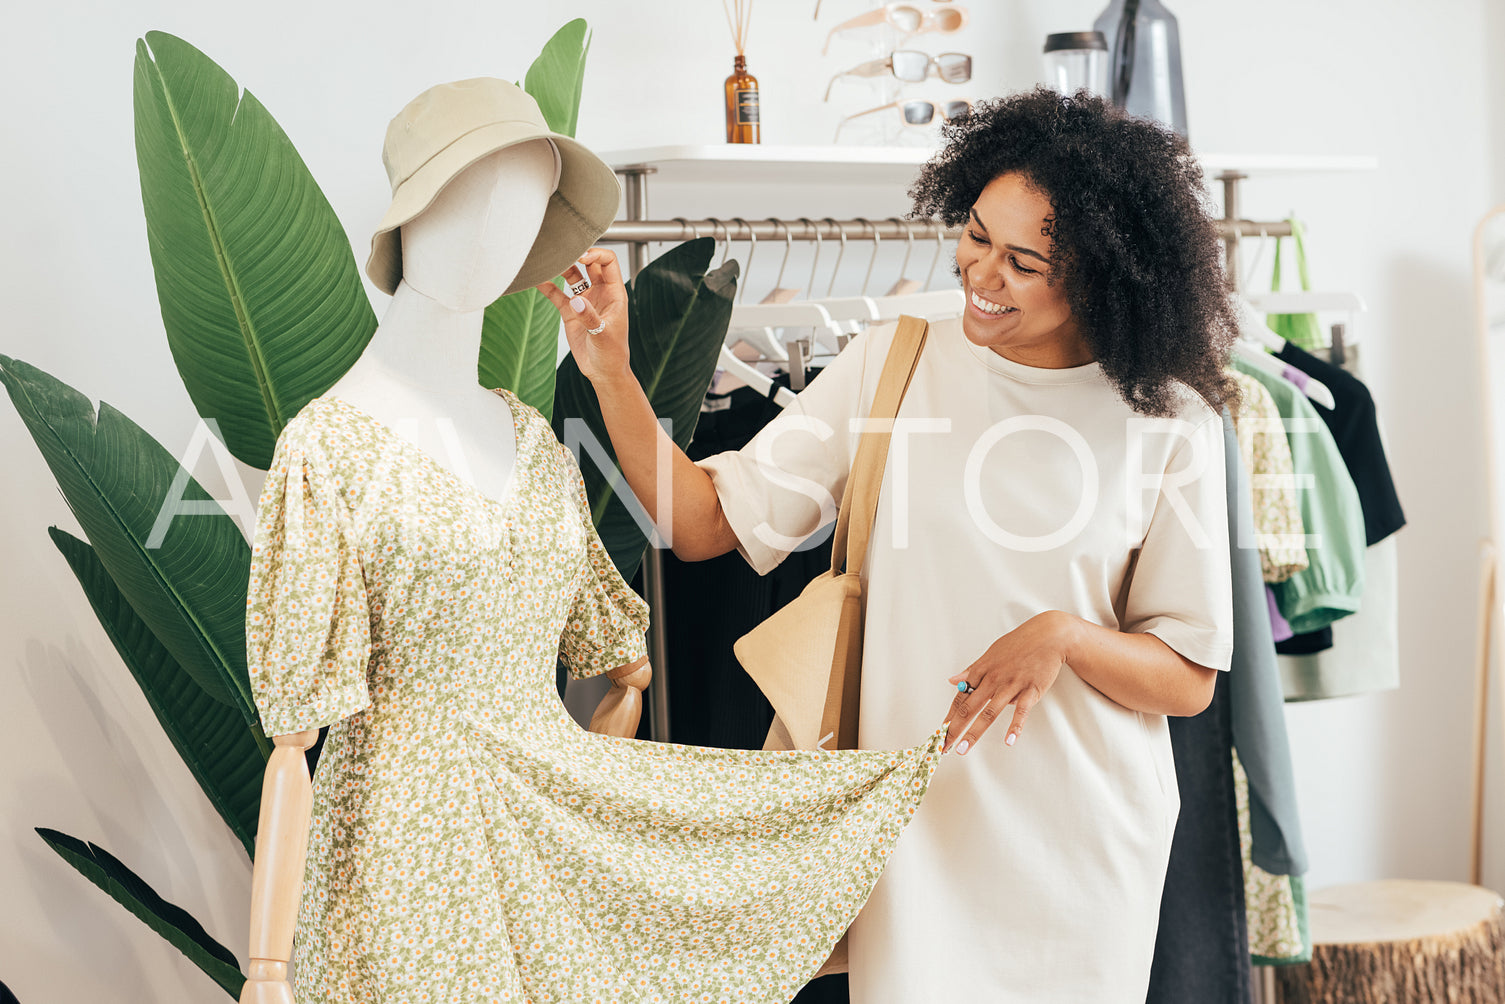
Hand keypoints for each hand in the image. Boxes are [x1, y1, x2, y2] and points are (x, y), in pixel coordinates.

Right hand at [535, 247, 630, 384]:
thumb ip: (590, 317)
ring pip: (572, 276)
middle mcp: (599, 293)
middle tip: (560, 252)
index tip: (580, 257)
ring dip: (560, 268)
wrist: (602, 372)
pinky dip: (547, 286)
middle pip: (588, 264)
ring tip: (546, 262)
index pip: (608, 262)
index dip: (596, 254)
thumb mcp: (603, 335)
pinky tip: (536, 279)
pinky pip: (557, 294)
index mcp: (614, 293)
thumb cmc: (612, 354)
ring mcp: (584, 300)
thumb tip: (577, 301)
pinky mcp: (570, 311)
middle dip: (576, 255)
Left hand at [942, 611, 1076, 753]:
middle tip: (943, 747)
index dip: (950, 716)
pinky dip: (1015, 726)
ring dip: (974, 733)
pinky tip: (1009, 740)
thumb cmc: (1019, 644)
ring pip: (989, 713)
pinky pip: (1021, 711)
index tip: (940, 732)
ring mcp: (1011, 685)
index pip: (961, 697)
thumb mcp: (991, 654)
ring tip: (962, 749)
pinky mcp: (1031, 690)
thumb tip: (952, 680)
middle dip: (954, 729)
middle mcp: (993, 679)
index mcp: (982, 671)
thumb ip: (971, 670)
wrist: (1048, 635)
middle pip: (969, 708)